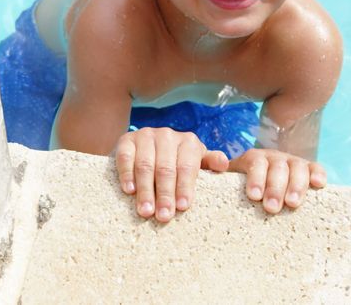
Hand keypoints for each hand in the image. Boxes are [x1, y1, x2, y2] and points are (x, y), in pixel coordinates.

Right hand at [114, 127, 230, 222]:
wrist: (147, 148)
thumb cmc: (177, 162)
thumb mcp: (196, 161)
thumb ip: (210, 162)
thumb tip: (224, 164)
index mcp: (188, 142)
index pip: (187, 166)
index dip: (185, 187)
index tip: (182, 207)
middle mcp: (167, 135)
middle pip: (166, 168)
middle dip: (165, 194)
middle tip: (163, 216)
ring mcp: (145, 135)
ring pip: (146, 165)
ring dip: (145, 190)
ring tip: (146, 211)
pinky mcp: (126, 139)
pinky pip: (125, 157)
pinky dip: (127, 174)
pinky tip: (129, 190)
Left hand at [227, 148, 326, 213]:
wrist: (263, 177)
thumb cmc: (243, 186)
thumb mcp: (229, 179)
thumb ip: (217, 171)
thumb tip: (217, 167)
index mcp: (253, 159)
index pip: (255, 162)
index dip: (255, 178)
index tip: (254, 196)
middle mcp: (273, 158)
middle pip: (277, 167)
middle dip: (275, 187)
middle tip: (272, 207)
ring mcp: (292, 162)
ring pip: (297, 167)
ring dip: (295, 185)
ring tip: (292, 204)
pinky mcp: (308, 169)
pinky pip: (315, 167)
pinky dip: (317, 174)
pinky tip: (318, 184)